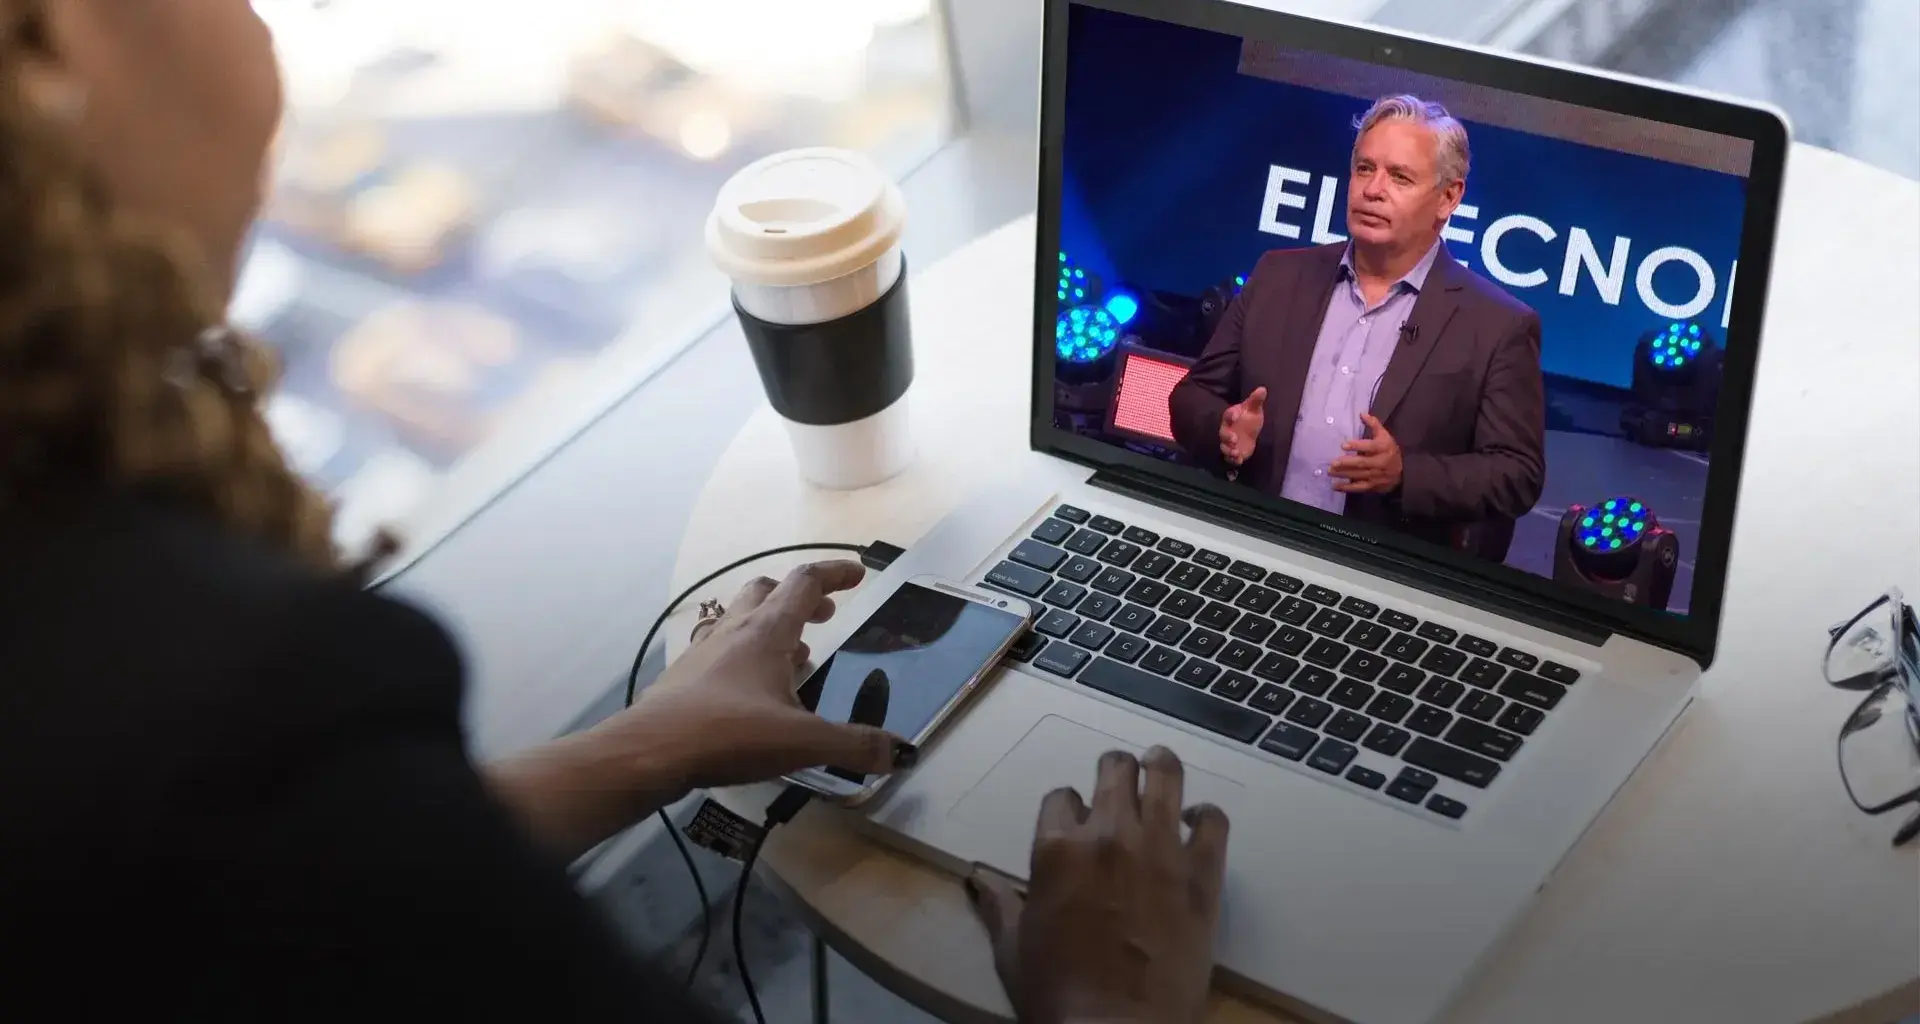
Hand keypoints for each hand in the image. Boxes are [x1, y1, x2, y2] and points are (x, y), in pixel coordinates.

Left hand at [615, 561, 912, 791]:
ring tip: (794, 656)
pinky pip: (720, 649)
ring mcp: (704, 651)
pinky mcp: (684, 677)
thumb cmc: (729, 734)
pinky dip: (744, 655)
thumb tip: (898, 752)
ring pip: (739, 617)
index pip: (805, 583)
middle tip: (824, 616)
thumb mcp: (802, 742)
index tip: (858, 575)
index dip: (835, 574)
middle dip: (799, 597)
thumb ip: (853, 745)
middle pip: (767, 590)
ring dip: (770, 625)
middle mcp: (734, 630)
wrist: (650, 751)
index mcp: (767, 631)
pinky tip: (752, 691)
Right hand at [966, 747, 1229, 1023]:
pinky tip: (1198, 820)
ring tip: (1161, 765)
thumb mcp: (1013, 948)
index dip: (1068, 807)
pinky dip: (1206, 815)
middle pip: (1114, 769)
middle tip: (1120, 778)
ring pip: (1165, 776)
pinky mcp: (1202, 874)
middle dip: (1114, 769)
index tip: (1075, 822)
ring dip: (1161, 767)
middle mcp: (1108, 835)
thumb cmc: (1058, 992)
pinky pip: (1212, 822)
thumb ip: (998, 905)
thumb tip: (976, 880)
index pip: (1061, 797)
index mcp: (1057, 847)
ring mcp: (1159, 850)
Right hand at [1218, 387, 1266, 465]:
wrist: (1249, 432)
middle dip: (1227, 437)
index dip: (1231, 415)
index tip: (1235, 415)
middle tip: (1234, 439)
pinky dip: (1234, 460)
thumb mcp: (1254, 409)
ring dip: (1228, 450)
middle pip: (1223, 434)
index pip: (1228, 415)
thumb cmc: (1249, 417)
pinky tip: (1239, 461)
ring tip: (1235, 452)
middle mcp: (1227, 430)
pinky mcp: (1234, 452)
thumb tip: (1262, 389)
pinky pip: (1231, 458)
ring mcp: (1229, 443)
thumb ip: (1256, 400)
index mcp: (1231, 417)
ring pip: (1225, 447)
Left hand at [1330, 412, 1402, 493]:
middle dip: (1347, 463)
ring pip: (1358, 475)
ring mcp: (1376, 475)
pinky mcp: (1372, 486)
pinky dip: (1346, 487)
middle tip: (1333, 462)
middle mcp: (1380, 462)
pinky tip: (1335, 485)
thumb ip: (1374, 424)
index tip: (1344, 445)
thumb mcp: (1385, 436)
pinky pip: (1358, 487)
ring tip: (1330, 471)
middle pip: (1362, 463)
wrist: (1403, 471)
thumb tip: (1362, 413)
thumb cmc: (1389, 450)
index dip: (1357, 446)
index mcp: (1384, 448)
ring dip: (1343, 474)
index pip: (1370, 446)